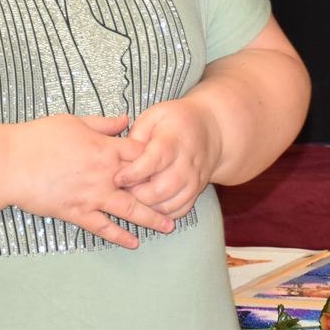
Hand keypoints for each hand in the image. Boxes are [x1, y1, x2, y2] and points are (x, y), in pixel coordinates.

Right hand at [4, 113, 170, 248]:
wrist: (9, 163)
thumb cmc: (37, 138)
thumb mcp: (73, 121)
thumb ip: (103, 123)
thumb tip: (127, 119)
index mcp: (104, 148)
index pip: (142, 154)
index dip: (158, 159)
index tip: (171, 163)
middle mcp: (104, 174)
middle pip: (144, 185)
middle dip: (164, 193)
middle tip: (183, 201)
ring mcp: (91, 195)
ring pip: (129, 209)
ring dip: (151, 219)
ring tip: (169, 226)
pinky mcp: (76, 212)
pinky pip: (103, 227)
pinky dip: (120, 236)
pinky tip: (134, 242)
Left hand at [116, 98, 222, 218]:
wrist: (212, 130)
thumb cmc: (176, 120)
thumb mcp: (154, 115)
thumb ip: (136, 135)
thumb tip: (122, 159)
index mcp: (173, 141)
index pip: (154, 161)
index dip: (134, 173)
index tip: (117, 179)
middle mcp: (186, 163)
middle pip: (160, 189)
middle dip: (136, 194)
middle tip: (121, 190)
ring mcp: (194, 180)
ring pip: (168, 204)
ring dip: (147, 207)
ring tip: (133, 197)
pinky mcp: (196, 191)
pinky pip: (179, 211)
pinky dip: (162, 213)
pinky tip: (149, 205)